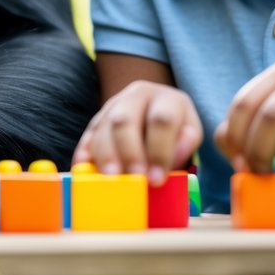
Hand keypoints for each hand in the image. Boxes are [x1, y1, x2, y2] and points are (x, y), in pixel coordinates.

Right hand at [72, 80, 200, 185]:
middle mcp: (138, 95)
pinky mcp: (98, 118)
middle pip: (125, 120)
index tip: (156, 180)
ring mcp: (114, 104)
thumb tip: (171, 158)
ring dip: (105, 156)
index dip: (159, 151)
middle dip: (127, 152)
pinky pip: (88, 135)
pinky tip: (85, 169)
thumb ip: (185, 144)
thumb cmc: (177, 130)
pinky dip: (85, 153)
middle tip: (131, 178)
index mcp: (167, 98)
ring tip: (110, 179)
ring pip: (103, 127)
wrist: (157, 110)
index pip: (162, 120)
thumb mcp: (190, 133)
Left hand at [214, 56, 274, 173]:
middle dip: (247, 147)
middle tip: (255, 174)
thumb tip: (237, 157)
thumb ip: (263, 122)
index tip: (239, 164)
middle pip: (252, 109)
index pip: (240, 103)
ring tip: (273, 175)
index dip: (233, 136)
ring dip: (265, 152)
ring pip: (273, 117)